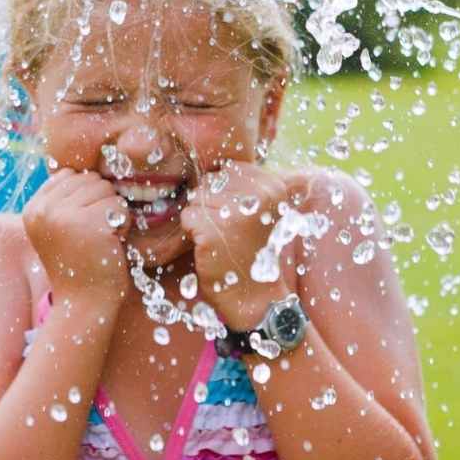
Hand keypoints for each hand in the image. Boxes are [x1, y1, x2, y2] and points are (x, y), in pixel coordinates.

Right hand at [23, 169, 130, 302]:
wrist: (85, 304)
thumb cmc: (80, 263)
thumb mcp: (59, 227)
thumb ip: (64, 197)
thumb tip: (88, 168)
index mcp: (33, 209)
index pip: (71, 175)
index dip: (87, 198)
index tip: (80, 228)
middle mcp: (43, 210)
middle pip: (90, 179)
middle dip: (101, 204)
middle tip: (93, 236)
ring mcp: (64, 216)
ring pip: (106, 190)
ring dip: (113, 214)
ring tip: (101, 240)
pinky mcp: (88, 225)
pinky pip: (119, 206)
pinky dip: (123, 224)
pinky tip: (111, 244)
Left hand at [180, 161, 291, 330]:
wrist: (255, 296)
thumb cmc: (251, 250)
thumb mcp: (260, 209)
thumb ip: (244, 183)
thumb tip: (210, 163)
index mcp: (272, 185)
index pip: (227, 171)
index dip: (224, 194)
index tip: (239, 220)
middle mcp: (259, 194)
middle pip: (210, 183)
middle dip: (211, 206)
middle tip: (229, 233)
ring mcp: (237, 211)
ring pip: (196, 199)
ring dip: (201, 220)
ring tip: (221, 240)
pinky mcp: (215, 228)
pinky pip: (187, 217)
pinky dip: (192, 233)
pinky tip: (212, 248)